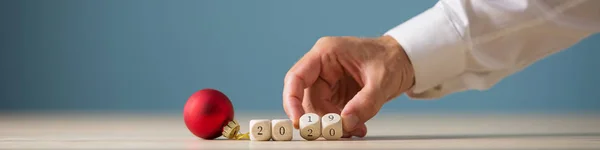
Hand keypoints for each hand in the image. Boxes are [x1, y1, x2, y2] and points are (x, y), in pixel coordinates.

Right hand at [282, 36, 414, 137]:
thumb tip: (346, 122)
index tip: (299, 121)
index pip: (297, 77)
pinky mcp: (336, 92)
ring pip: (318, 108)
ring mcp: (328, 80)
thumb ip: (365, 102)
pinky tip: (355, 127)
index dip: (292, 100)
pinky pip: (330, 111)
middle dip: (320, 119)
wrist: (404, 60)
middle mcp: (323, 66)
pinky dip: (340, 123)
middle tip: (335, 132)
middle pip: (307, 98)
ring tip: (353, 129)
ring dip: (332, 123)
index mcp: (326, 53)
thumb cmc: (391, 58)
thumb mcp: (382, 80)